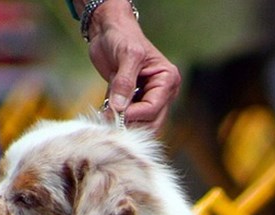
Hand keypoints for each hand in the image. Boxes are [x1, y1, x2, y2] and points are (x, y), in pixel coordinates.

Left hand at [86, 0, 180, 131]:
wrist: (108, 29)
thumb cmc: (121, 35)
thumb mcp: (126, 55)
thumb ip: (124, 83)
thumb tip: (120, 108)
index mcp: (167, 79)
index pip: (153, 108)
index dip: (134, 114)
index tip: (114, 112)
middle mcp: (163, 92)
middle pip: (151, 122)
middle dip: (131, 123)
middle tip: (110, 118)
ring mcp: (150, 99)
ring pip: (142, 125)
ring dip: (125, 124)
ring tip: (107, 113)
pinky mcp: (137, 102)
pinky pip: (130, 119)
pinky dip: (119, 119)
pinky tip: (107, 111)